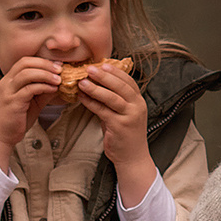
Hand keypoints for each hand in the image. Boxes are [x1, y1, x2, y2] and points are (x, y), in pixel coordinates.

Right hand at [0, 56, 62, 171]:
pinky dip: (43, 87)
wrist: (2, 137)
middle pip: (25, 63)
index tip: (57, 65)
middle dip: (45, 64)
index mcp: (9, 80)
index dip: (42, 60)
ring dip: (45, 74)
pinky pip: (29, 89)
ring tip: (58, 79)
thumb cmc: (16, 120)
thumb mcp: (33, 102)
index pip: (25, 61)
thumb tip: (59, 82)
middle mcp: (6, 83)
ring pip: (27, 74)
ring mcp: (8, 92)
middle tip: (60, 69)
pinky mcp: (13, 102)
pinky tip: (53, 89)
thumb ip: (43, 91)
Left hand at [77, 62, 154, 204]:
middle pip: (120, 86)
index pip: (128, 81)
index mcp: (139, 101)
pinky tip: (81, 97)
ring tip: (82, 81)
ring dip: (96, 88)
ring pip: (112, 97)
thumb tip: (97, 82)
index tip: (102, 63)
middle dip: (104, 76)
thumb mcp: (123, 113)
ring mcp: (130, 116)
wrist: (132, 157)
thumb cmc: (125, 134)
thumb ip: (114, 99)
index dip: (115, 71)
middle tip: (89, 68)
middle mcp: (137, 106)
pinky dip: (91, 103)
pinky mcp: (120, 126)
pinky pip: (103, 111)